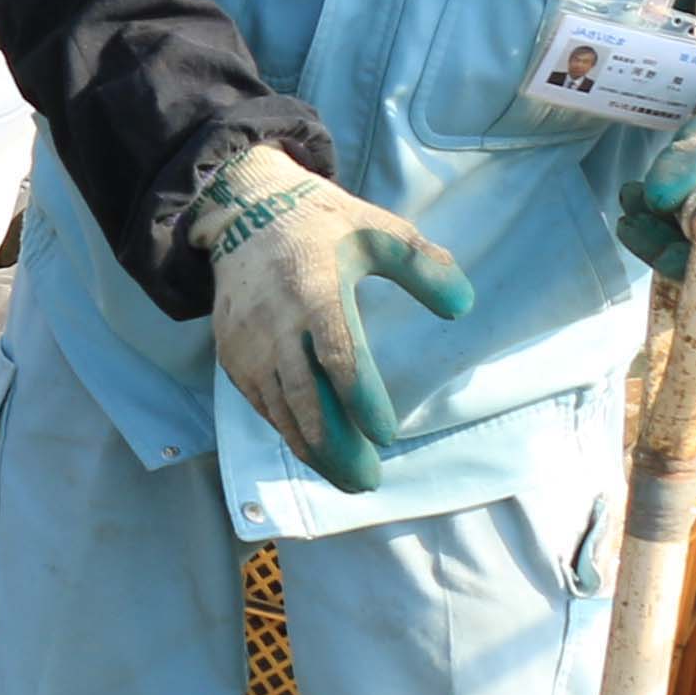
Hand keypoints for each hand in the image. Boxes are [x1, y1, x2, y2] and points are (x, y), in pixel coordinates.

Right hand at [197, 140, 473, 493]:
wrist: (245, 213)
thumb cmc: (323, 225)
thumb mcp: (378, 230)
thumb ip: (423, 267)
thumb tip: (463, 306)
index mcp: (315, 290)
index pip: (337, 354)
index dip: (360, 399)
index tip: (387, 435)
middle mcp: (276, 323)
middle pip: (304, 397)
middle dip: (336, 445)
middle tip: (368, 481)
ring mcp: (248, 343)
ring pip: (279, 409)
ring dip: (312, 449)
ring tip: (347, 479)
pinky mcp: (231, 355)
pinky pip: (262, 403)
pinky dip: (288, 430)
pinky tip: (315, 451)